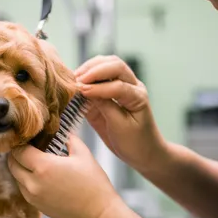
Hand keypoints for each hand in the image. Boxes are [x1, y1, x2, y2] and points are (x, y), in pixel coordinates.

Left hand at [8, 135, 120, 217]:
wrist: (99, 215)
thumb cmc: (94, 184)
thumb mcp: (83, 155)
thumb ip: (69, 139)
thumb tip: (60, 131)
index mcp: (43, 167)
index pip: (19, 150)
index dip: (22, 142)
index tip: (29, 138)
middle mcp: (32, 183)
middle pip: (12, 163)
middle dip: (18, 154)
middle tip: (29, 147)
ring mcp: (32, 196)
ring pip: (16, 176)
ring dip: (21, 167)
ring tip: (36, 161)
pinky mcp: (36, 206)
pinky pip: (23, 188)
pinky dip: (26, 179)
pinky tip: (40, 175)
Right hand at [75, 55, 166, 173]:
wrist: (143, 152)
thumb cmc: (135, 143)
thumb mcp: (119, 128)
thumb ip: (105, 107)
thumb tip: (85, 90)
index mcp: (138, 96)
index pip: (117, 85)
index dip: (98, 87)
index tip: (80, 91)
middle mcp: (132, 86)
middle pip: (115, 65)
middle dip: (94, 70)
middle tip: (77, 79)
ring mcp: (122, 86)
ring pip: (108, 65)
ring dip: (90, 68)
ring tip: (74, 78)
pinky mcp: (109, 92)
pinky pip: (99, 77)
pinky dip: (86, 75)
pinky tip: (75, 82)